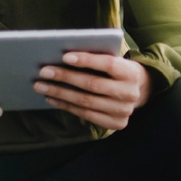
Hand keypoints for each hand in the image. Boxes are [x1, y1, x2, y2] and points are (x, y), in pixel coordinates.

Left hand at [35, 51, 151, 130]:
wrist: (139, 91)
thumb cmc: (119, 71)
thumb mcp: (116, 60)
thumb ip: (97, 58)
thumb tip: (64, 57)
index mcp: (132, 73)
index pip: (108, 64)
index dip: (86, 60)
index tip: (64, 56)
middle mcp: (130, 93)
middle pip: (92, 85)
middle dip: (65, 77)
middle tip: (44, 72)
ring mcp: (123, 111)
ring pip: (86, 102)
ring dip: (60, 93)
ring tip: (42, 86)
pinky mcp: (116, 123)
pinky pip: (85, 115)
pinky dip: (66, 106)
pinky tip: (52, 98)